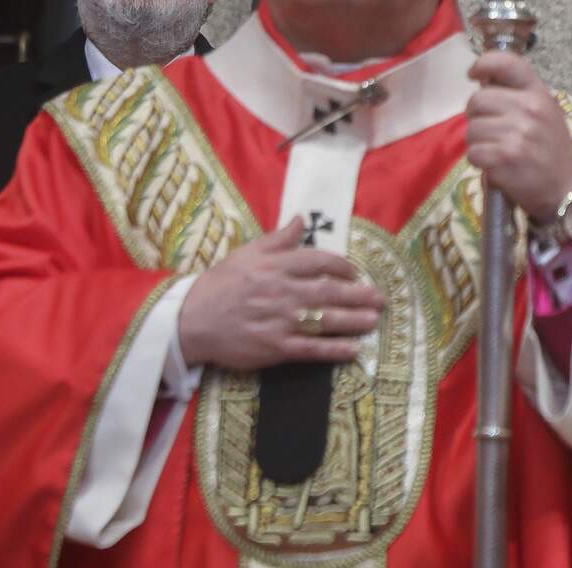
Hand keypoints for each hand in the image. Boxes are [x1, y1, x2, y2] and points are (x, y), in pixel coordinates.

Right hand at [177, 218, 383, 370]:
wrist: (191, 320)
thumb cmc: (220, 284)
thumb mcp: (246, 253)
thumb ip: (278, 239)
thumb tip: (302, 219)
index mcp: (276, 266)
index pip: (318, 262)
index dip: (341, 267)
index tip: (355, 273)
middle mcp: (282, 292)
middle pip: (329, 292)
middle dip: (359, 295)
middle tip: (380, 298)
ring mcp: (280, 321)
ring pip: (325, 320)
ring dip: (354, 320)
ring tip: (374, 320)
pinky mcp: (275, 348)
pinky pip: (311, 349)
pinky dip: (334, 350)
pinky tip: (354, 351)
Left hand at [465, 51, 571, 220]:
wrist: (565, 191)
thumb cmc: (551, 151)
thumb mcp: (545, 114)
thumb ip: (519, 97)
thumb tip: (483, 83)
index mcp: (538, 94)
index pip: (507, 62)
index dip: (483, 64)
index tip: (474, 75)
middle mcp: (529, 109)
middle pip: (477, 100)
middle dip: (476, 116)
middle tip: (488, 129)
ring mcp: (517, 133)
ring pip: (472, 129)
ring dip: (477, 142)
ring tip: (496, 150)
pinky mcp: (505, 157)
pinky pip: (473, 152)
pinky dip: (479, 161)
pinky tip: (495, 165)